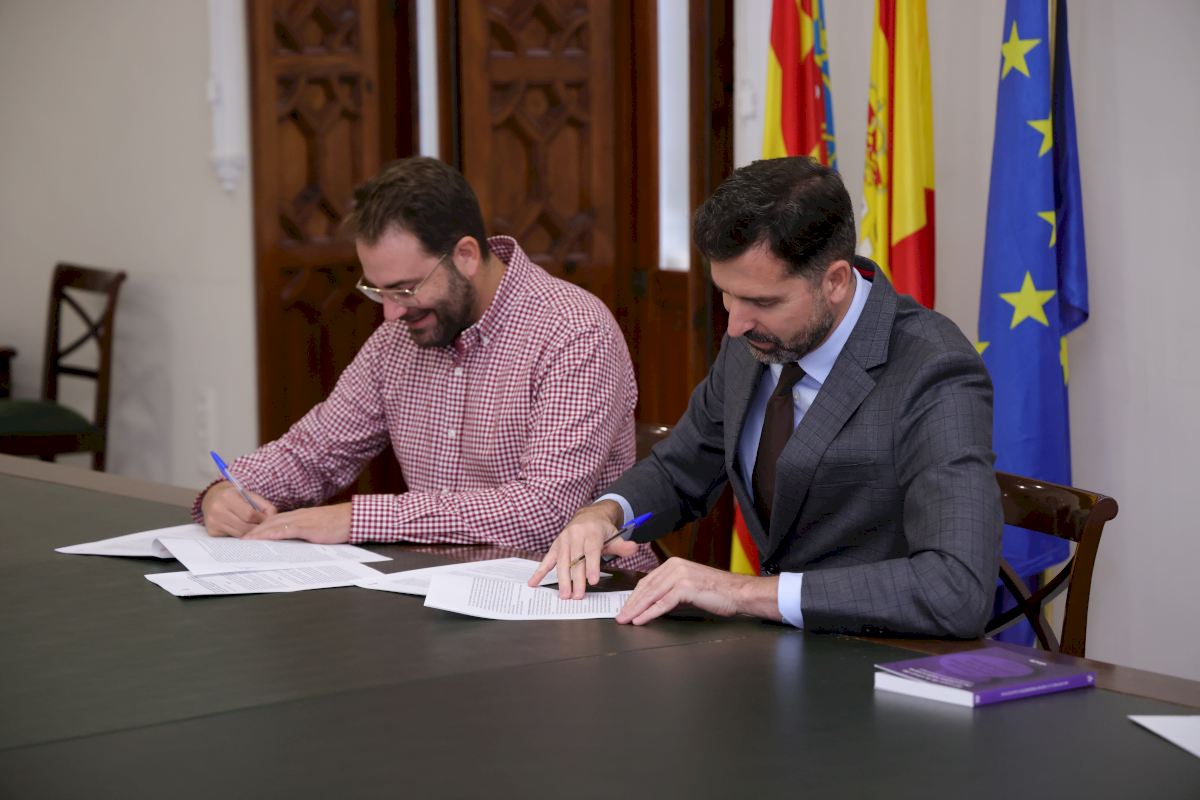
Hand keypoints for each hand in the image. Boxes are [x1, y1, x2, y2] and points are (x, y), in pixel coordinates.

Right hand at [201, 481, 277, 536]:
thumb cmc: (235, 497)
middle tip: (266, 528)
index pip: (249, 514)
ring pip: (239, 534)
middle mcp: (217, 510)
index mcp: (227, 497)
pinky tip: (245, 532)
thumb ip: (264, 505)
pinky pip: (232, 537)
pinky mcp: (212, 532)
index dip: (261, 519)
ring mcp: (213, 522)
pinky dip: (241, 535)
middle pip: (244, 526)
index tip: (268, 520)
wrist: (213, 499)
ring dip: (251, 534)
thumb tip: (274, 518)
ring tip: (257, 529)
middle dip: (257, 528)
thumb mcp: (249, 496)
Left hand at [241, 503, 352, 543]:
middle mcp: (297, 516)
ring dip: (259, 533)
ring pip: (275, 525)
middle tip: (240, 539)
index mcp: (299, 516)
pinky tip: (265, 538)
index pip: (274, 520)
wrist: (352, 519)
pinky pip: (287, 530)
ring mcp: (302, 520)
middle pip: (270, 522)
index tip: (249, 535)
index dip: (260, 527)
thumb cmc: (338, 524)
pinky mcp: (308, 527)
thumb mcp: (317, 527)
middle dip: (254, 530)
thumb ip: (304, 532)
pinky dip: (274, 533)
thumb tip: (293, 542)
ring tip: (246, 540)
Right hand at [528, 500, 637, 598]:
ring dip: (562, 579)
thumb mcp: (614, 535)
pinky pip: (547, 560)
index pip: (591, 551)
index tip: (593, 581)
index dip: (592, 566)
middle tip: (578, 596)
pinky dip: (539, 572)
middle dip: (576, 579)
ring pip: (562, 562)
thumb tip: (634, 548)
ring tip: (564, 595)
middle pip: (576, 560)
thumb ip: (622, 545)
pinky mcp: (555, 546)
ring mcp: (563, 540)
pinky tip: (533, 583)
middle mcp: (575, 535)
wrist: (588, 516)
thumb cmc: (602, 530)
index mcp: (591, 532)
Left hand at [615, 558, 782, 625]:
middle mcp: (675, 566)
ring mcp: (680, 576)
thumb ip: (671, 589)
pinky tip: (641, 619)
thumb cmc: (717, 591)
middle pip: (646, 587)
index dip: (634, 596)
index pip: (647, 581)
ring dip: (637, 609)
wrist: (737, 592)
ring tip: (626, 619)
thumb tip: (653, 602)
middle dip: (631, 604)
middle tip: (621, 616)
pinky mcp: (686, 588)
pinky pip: (663, 603)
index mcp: (674, 564)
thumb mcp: (689, 585)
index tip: (626, 606)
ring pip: (652, 595)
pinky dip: (650, 613)